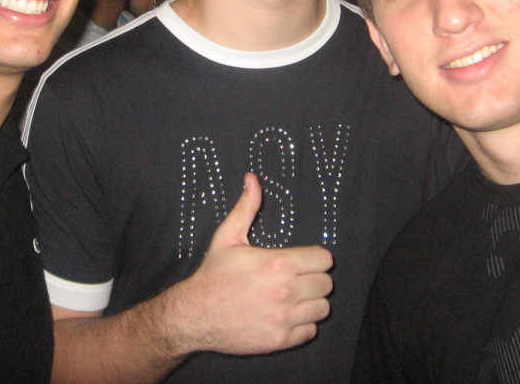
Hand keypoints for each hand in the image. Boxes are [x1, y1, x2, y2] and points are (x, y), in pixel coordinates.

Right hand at [169, 173, 333, 355]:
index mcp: (279, 263)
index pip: (324, 259)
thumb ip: (246, 207)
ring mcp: (284, 318)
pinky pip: (310, 331)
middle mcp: (286, 291)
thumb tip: (252, 179)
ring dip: (311, 302)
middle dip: (314, 279)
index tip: (304, 261)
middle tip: (298, 279)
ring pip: (322, 308)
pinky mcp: (280, 340)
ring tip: (294, 298)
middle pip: (326, 283)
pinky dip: (303, 325)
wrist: (194, 315)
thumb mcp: (228, 237)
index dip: (315, 258)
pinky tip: (286, 316)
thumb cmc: (213, 274)